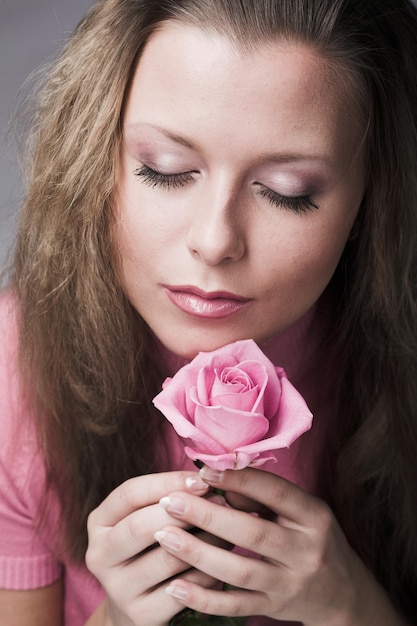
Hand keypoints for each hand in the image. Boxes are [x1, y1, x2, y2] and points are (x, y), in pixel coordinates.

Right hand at [86, 471, 224, 625]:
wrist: (139, 607)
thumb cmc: (150, 548)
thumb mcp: (146, 518)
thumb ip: (167, 496)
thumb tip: (206, 478)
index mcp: (99, 522)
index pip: (129, 493)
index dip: (167, 482)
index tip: (201, 480)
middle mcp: (99, 555)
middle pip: (141, 526)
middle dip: (184, 511)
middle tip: (219, 503)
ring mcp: (118, 589)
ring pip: (166, 558)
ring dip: (204, 541)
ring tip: (227, 529)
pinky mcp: (141, 616)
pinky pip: (182, 589)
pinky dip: (206, 573)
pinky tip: (221, 562)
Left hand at [153, 468, 405, 625]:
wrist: (341, 591)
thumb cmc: (312, 537)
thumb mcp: (302, 510)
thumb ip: (264, 494)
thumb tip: (221, 480)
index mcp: (314, 517)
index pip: (275, 493)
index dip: (237, 479)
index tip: (201, 471)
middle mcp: (305, 552)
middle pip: (252, 533)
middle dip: (207, 516)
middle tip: (171, 501)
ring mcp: (290, 585)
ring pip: (239, 572)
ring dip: (198, 554)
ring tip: (165, 536)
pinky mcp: (275, 609)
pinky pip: (235, 607)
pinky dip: (204, 599)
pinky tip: (176, 587)